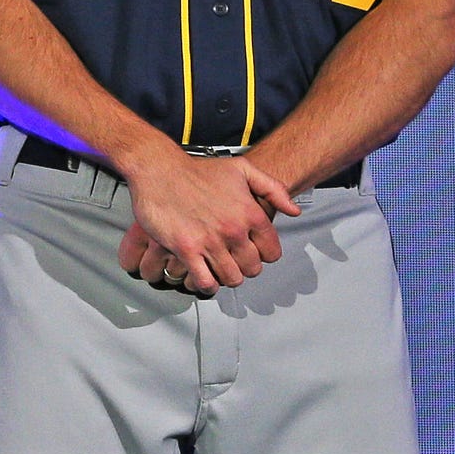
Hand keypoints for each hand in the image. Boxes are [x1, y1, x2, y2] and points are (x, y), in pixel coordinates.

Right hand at [114, 151, 296, 294]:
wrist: (160, 169)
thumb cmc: (199, 170)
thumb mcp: (242, 169)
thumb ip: (273, 188)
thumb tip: (294, 211)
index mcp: (250, 213)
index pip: (271, 252)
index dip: (263, 255)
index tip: (252, 252)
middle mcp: (233, 230)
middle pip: (252, 269)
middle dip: (244, 267)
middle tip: (233, 261)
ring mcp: (210, 241)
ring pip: (231, 278)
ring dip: (226, 277)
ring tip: (218, 268)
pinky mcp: (186, 249)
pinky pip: (205, 281)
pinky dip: (206, 284)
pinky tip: (203, 275)